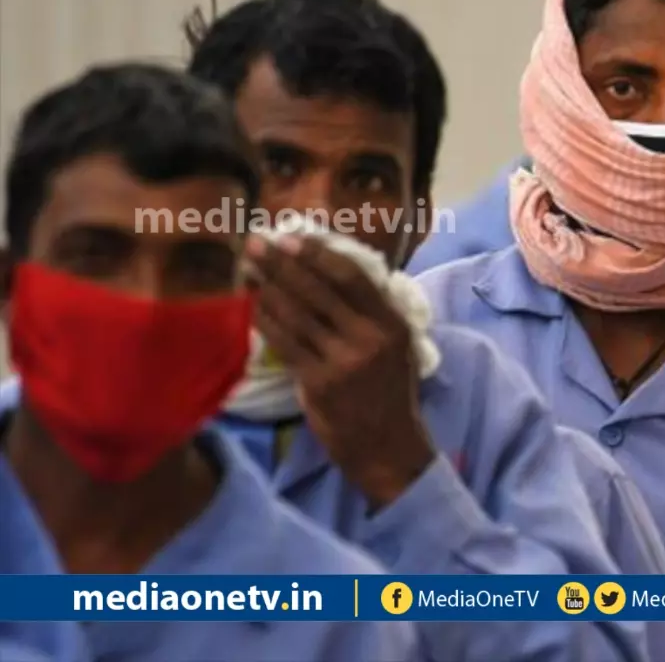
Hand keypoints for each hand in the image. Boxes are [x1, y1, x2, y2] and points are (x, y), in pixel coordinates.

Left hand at [247, 234, 434, 509]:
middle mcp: (369, 338)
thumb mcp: (397, 347)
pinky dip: (265, 320)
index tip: (291, 236)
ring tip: (248, 269)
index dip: (318, 254)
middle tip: (256, 242)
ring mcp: (342, 361)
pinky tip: (252, 306)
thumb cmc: (389, 393)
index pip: (352, 277)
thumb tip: (331, 273)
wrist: (387, 446)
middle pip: (318, 290)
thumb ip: (371, 315)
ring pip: (296, 314)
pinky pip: (284, 342)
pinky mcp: (317, 382)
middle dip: (282, 263)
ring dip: (267, 288)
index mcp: (392, 323)